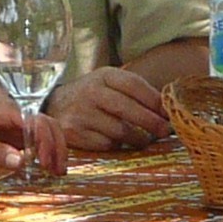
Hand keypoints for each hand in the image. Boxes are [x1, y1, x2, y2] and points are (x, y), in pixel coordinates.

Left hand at [0, 100, 69, 175]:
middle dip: (56, 145)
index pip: (35, 121)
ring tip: (58, 171)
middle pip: (45, 124)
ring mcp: (12, 124)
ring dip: (52, 150)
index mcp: (4, 108)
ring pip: (42, 134)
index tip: (46, 162)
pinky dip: (41, 154)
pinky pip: (31, 143)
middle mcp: (12, 112)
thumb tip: (21, 162)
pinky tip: (47, 168)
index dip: (45, 141)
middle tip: (59, 169)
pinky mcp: (9, 136)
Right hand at [47, 66, 173, 151]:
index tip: (169, 112)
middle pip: (128, 109)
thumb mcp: (111, 85)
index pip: (134, 84)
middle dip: (151, 122)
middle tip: (165, 132)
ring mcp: (81, 113)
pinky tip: (118, 143)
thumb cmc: (93, 97)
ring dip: (137, 138)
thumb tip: (167, 111)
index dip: (155, 100)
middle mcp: (91, 91)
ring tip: (144, 140)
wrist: (54, 106)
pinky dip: (116, 146)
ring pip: (119, 131)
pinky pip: (106, 144)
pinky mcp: (75, 133)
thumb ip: (136, 93)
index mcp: (104, 75)